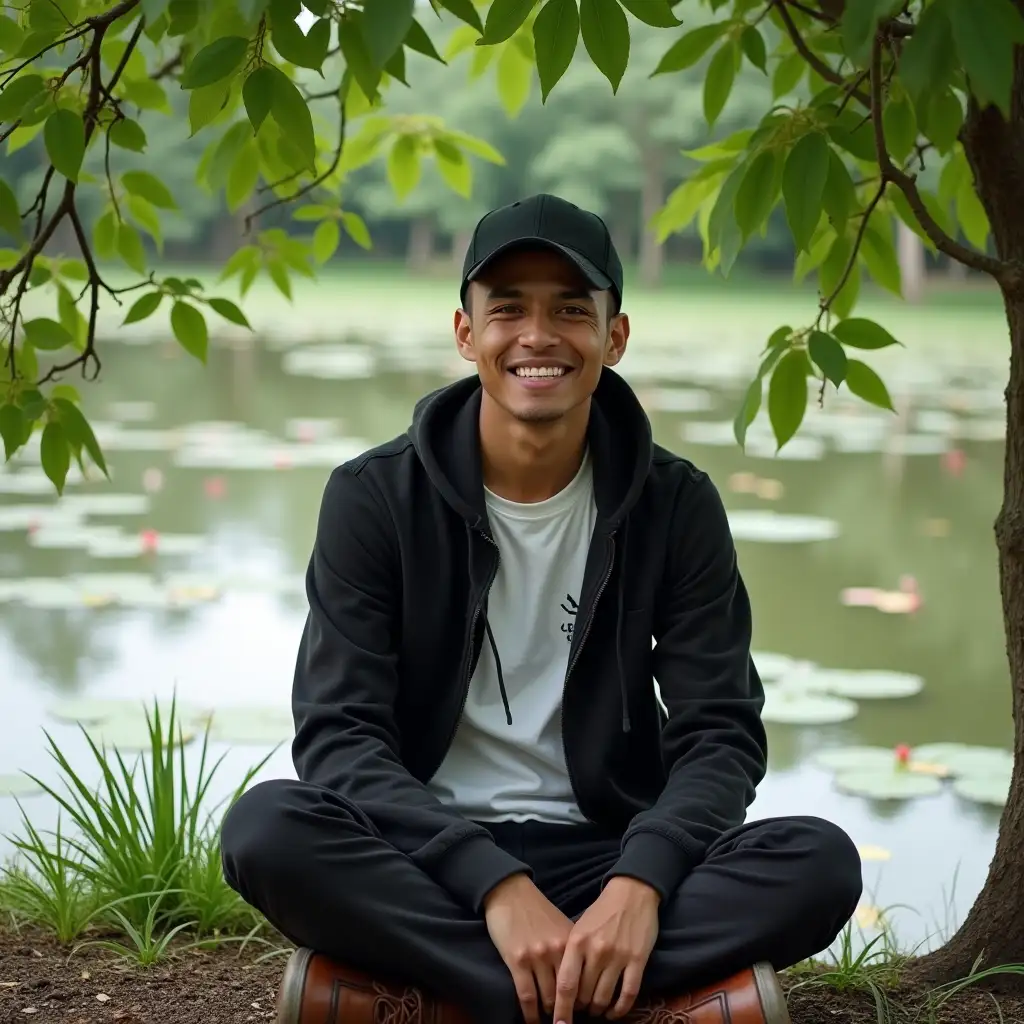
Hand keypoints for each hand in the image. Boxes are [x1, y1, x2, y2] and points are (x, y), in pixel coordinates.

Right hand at [483, 873, 573, 1023]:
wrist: (511, 892)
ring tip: (547, 1020)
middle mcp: (558, 951)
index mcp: (572, 943)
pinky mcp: (517, 960)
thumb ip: (572, 951)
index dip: (582, 1002)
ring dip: (548, 1014)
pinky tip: (531, 1021)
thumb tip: (583, 980)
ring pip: (548, 999)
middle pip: (567, 994)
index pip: (583, 982)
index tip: (580, 1013)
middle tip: (563, 1020)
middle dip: (566, 1011)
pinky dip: (530, 1014)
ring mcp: (537, 956)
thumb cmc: (537, 911)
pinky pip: (526, 997)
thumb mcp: (562, 927)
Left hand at [553, 877, 660, 1022]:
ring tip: (596, 1009)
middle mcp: (596, 951)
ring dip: (598, 1009)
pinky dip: (620, 1009)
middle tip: (579, 1010)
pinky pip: (628, 994)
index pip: (565, 985)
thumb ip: (571, 955)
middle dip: (580, 1008)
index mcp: (577, 942)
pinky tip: (614, 1012)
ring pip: (604, 998)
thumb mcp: (579, 928)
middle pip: (584, 995)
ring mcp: (618, 956)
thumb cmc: (601, 912)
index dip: (561, 1010)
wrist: (631, 892)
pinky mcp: (638, 960)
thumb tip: (562, 988)